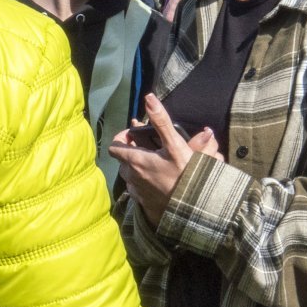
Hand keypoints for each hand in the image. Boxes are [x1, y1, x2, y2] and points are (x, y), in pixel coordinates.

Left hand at [108, 93, 221, 225]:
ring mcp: (137, 192)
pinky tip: (159, 180)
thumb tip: (149, 98)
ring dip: (137, 167)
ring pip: (130, 175)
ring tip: (155, 162)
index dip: (122, 138)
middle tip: (148, 146)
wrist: (192, 209)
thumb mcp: (175, 145)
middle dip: (132, 151)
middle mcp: (131, 176)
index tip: (135, 134)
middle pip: (123, 160)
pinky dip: (143, 182)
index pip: (114, 146)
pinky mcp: (144, 203)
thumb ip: (161, 121)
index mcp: (135, 160)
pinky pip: (137, 189)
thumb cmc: (183, 175)